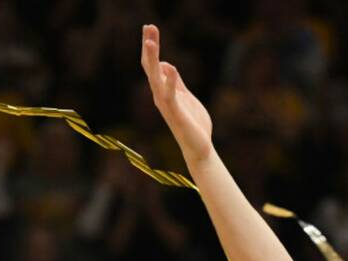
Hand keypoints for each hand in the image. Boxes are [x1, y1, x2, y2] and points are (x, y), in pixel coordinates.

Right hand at [141, 25, 213, 162]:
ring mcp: (166, 104)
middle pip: (151, 66)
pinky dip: (170, 82)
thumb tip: (167, 64)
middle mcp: (160, 95)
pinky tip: (171, 68)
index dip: (151, 46)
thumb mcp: (186, 96)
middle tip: (148, 26)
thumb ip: (176, 81)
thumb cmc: (193, 123)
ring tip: (152, 42)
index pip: (154, 64)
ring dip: (153, 60)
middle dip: (149, 46)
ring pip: (155, 78)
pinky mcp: (176, 114)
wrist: (199, 148)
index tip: (150, 27)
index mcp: (163, 90)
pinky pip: (170, 96)